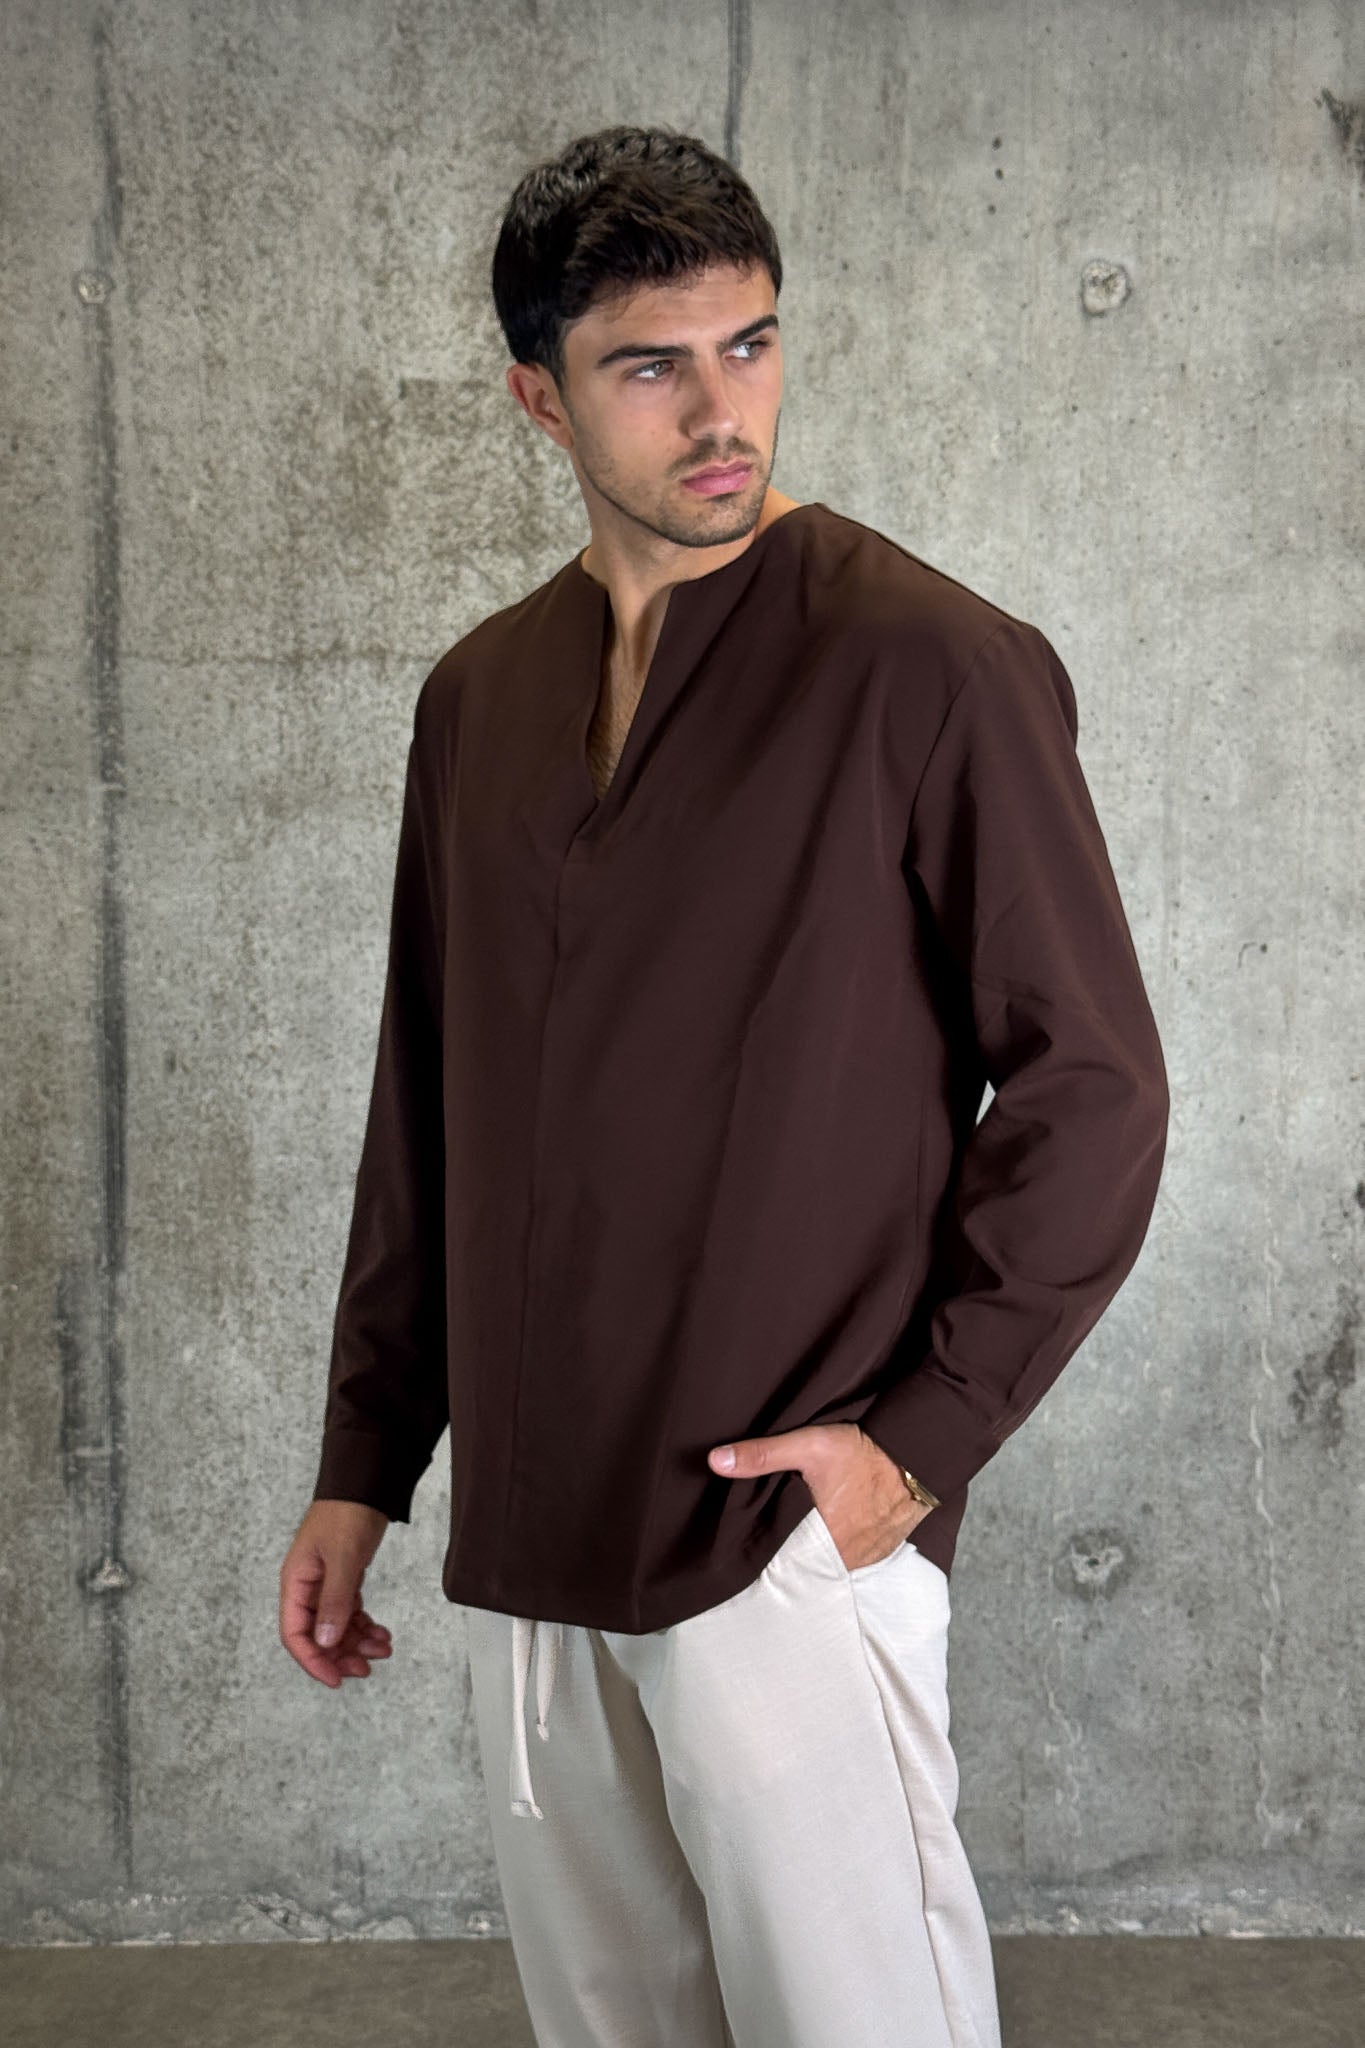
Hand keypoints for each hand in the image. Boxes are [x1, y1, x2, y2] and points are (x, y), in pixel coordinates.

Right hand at [279, 1499, 393, 1687]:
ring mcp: (325, 1583)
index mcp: (296, 1582)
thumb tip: (325, 1643)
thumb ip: (335, 1600)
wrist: (366, 1481)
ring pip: (336, 1626)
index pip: (295, 1634)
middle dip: (340, 1655)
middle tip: (367, 1668)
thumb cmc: (348, 1513)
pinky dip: (364, 1625)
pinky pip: (349, 1612)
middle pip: (317, 1635)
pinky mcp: (344, 1578)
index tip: (336, 1679)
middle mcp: (307, 1587)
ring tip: (384, 1648)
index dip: (313, 1661)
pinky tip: (381, 1633)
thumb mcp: (343, 1557)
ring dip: (357, 1642)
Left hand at [707, 1422, 930, 1571]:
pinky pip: (851, 1560)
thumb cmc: (864, 1452)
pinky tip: (828, 1536)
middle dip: (789, 1555)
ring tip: (797, 1539)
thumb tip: (715, 1461)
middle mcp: (844, 1558)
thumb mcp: (808, 1445)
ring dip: (815, 1553)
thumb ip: (761, 1455)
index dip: (765, 1556)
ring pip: (828, 1563)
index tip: (746, 1556)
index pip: (781, 1562)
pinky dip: (838, 1550)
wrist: (918, 1455)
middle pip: (805, 1563)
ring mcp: (865, 1558)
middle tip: (771, 1542)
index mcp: (822, 1541)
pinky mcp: (881, 1551)